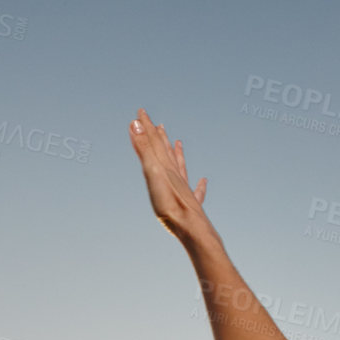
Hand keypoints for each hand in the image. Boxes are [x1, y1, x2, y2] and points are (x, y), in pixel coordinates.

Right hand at [130, 108, 210, 242]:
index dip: (146, 126)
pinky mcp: (190, 205)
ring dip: (178, 154)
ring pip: (181, 167)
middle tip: (156, 124)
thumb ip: (144, 148)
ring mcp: (185, 189)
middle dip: (159, 137)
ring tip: (178, 143)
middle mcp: (176, 175)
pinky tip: (204, 181)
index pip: (153, 141)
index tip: (140, 112)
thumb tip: (136, 122)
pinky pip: (196, 191)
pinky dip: (199, 185)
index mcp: (165, 166)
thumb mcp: (152, 172)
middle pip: (166, 151)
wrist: (191, 228)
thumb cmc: (170, 202)